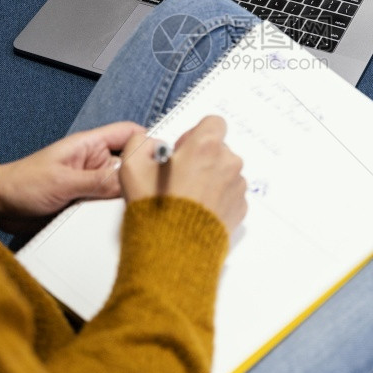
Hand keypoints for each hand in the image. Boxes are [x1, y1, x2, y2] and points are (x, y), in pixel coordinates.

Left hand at [0, 123, 143, 229]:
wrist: (0, 207)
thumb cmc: (21, 183)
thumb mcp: (63, 182)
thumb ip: (97, 182)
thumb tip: (130, 180)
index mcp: (90, 145)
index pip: (129, 133)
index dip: (148, 141)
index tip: (163, 158)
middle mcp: (95, 163)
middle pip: (132, 164)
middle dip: (141, 176)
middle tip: (153, 190)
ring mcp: (93, 184)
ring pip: (123, 188)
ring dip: (125, 199)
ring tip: (134, 209)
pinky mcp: (87, 203)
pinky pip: (109, 207)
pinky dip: (113, 214)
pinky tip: (118, 222)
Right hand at [119, 116, 246, 235]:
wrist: (174, 250)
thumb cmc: (157, 209)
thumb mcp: (132, 168)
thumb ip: (139, 143)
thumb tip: (149, 143)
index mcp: (206, 146)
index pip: (213, 123)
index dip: (196, 134)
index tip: (183, 150)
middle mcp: (227, 163)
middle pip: (219, 149)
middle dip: (202, 158)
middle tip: (180, 176)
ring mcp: (237, 186)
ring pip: (225, 172)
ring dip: (210, 179)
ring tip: (188, 197)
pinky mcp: (240, 208)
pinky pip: (230, 194)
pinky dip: (217, 198)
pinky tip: (197, 210)